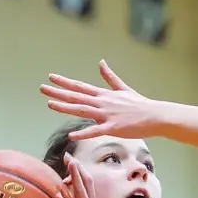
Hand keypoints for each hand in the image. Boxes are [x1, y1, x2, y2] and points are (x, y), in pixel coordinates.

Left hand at [41, 61, 161, 140]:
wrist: (156, 116)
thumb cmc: (141, 105)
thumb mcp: (123, 88)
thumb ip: (110, 77)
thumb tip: (101, 62)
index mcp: (104, 95)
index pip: (80, 87)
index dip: (64, 82)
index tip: (51, 77)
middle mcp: (103, 103)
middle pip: (76, 96)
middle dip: (58, 92)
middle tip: (42, 88)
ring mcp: (107, 115)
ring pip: (82, 110)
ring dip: (65, 107)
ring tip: (50, 104)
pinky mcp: (113, 128)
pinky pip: (96, 131)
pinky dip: (83, 133)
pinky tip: (71, 135)